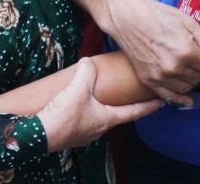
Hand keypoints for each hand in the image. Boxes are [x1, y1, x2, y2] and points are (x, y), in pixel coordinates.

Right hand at [38, 57, 163, 151]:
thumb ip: (86, 72)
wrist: (36, 136)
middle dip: (125, 104)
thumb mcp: (78, 87)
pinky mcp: (70, 133)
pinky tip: (76, 102)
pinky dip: (85, 110)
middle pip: (117, 114)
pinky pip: (83, 119)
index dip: (150, 105)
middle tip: (131, 93)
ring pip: (99, 117)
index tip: (163, 100)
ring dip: (102, 106)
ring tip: (101, 94)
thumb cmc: (62, 117)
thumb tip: (88, 62)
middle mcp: (99, 129)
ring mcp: (84, 133)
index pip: (135, 111)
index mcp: (107, 119)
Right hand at [107, 0, 199, 106]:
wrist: (128, 18)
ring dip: (194, 81)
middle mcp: (174, 67)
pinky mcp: (149, 80)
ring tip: (192, 70)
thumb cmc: (158, 16)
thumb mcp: (189, 22)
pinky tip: (190, 99)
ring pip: (188, 87)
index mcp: (186, 51)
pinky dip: (182, 99)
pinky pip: (169, 97)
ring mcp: (160, 76)